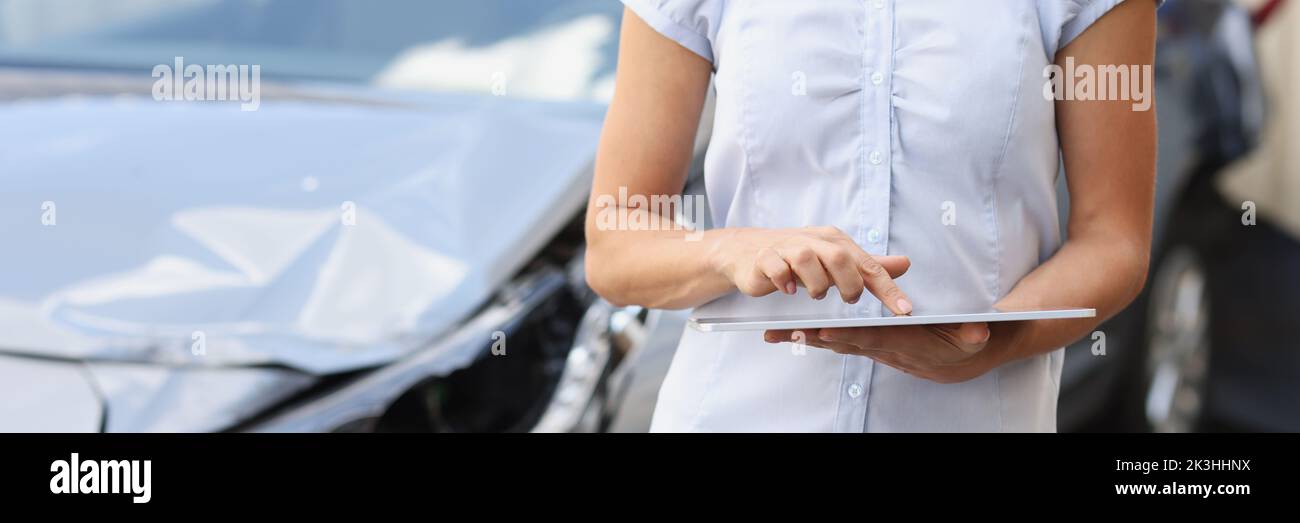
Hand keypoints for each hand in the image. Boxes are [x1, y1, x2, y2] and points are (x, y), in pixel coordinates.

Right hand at [710, 226, 913, 314]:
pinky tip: (789, 290)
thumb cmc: (799, 258)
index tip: (904, 310)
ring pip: (806, 259)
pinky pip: (777, 267)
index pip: (868, 264)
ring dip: (815, 284)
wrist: (750, 251)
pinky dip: (785, 280)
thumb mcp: (836, 260)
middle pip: (838, 257)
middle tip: (848, 299)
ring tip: (815, 294)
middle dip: (848, 284)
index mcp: (834, 241)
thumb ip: (868, 266)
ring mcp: (786, 247)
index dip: (888, 288)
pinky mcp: (765, 258)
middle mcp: (813, 241)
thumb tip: (905, 264)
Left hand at [764, 323, 1009, 383]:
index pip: (872, 338)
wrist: (959, 359)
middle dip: (813, 338)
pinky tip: (787, 332)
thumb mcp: (973, 336)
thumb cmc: (964, 340)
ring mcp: (873, 348)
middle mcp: (885, 349)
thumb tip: (978, 332)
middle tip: (783, 332)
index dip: (848, 336)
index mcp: (906, 343)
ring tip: (772, 333)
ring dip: (804, 338)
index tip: (823, 331)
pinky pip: (836, 341)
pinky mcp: (867, 344)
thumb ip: (973, 333)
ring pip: (834, 343)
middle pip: (843, 343)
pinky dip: (812, 337)